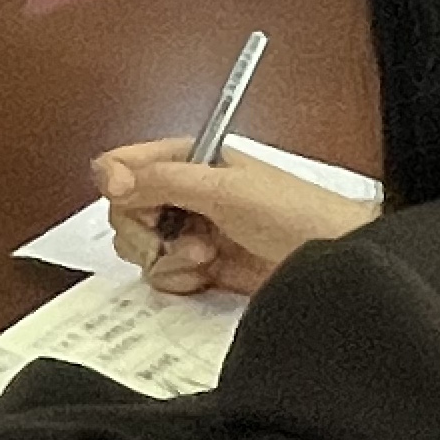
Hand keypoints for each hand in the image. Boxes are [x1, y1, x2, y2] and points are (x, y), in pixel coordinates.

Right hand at [96, 140, 378, 297]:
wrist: (331, 265)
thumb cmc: (292, 213)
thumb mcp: (223, 189)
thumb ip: (162, 181)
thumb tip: (108, 177)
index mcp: (186, 159)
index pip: (122, 166)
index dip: (119, 186)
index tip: (134, 202)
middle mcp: (181, 194)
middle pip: (123, 212)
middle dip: (148, 231)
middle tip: (183, 235)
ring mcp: (189, 232)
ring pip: (140, 248)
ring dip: (168, 258)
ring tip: (207, 257)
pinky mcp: (199, 268)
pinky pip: (162, 276)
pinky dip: (179, 280)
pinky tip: (208, 275)